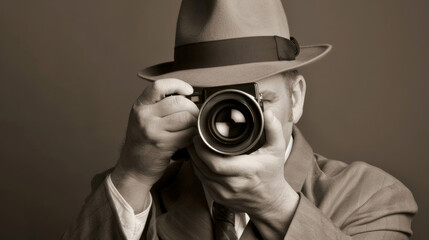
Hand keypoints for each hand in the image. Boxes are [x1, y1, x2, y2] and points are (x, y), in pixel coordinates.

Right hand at [111, 78, 198, 211]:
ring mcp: (153, 131)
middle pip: (178, 102)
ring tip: (192, 127)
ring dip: (194, 122)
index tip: (188, 90)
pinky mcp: (164, 145)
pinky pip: (187, 134)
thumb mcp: (143, 118)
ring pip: (185, 117)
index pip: (159, 86)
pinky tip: (189, 138)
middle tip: (194, 115)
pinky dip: (193, 135)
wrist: (133, 168)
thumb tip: (186, 96)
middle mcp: (144, 116)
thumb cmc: (142, 143)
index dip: (177, 85)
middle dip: (192, 108)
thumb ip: (159, 106)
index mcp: (140, 106)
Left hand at [188, 110, 298, 237]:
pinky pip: (203, 182)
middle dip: (196, 152)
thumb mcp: (277, 150)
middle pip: (205, 168)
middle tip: (194, 138)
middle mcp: (234, 185)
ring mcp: (224, 193)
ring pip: (201, 175)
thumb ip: (274, 130)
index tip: (200, 137)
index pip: (217, 164)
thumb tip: (268, 114)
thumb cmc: (272, 175)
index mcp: (247, 171)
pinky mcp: (219, 198)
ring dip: (195, 160)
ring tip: (195, 146)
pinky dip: (199, 169)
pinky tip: (200, 160)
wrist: (270, 202)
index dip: (203, 150)